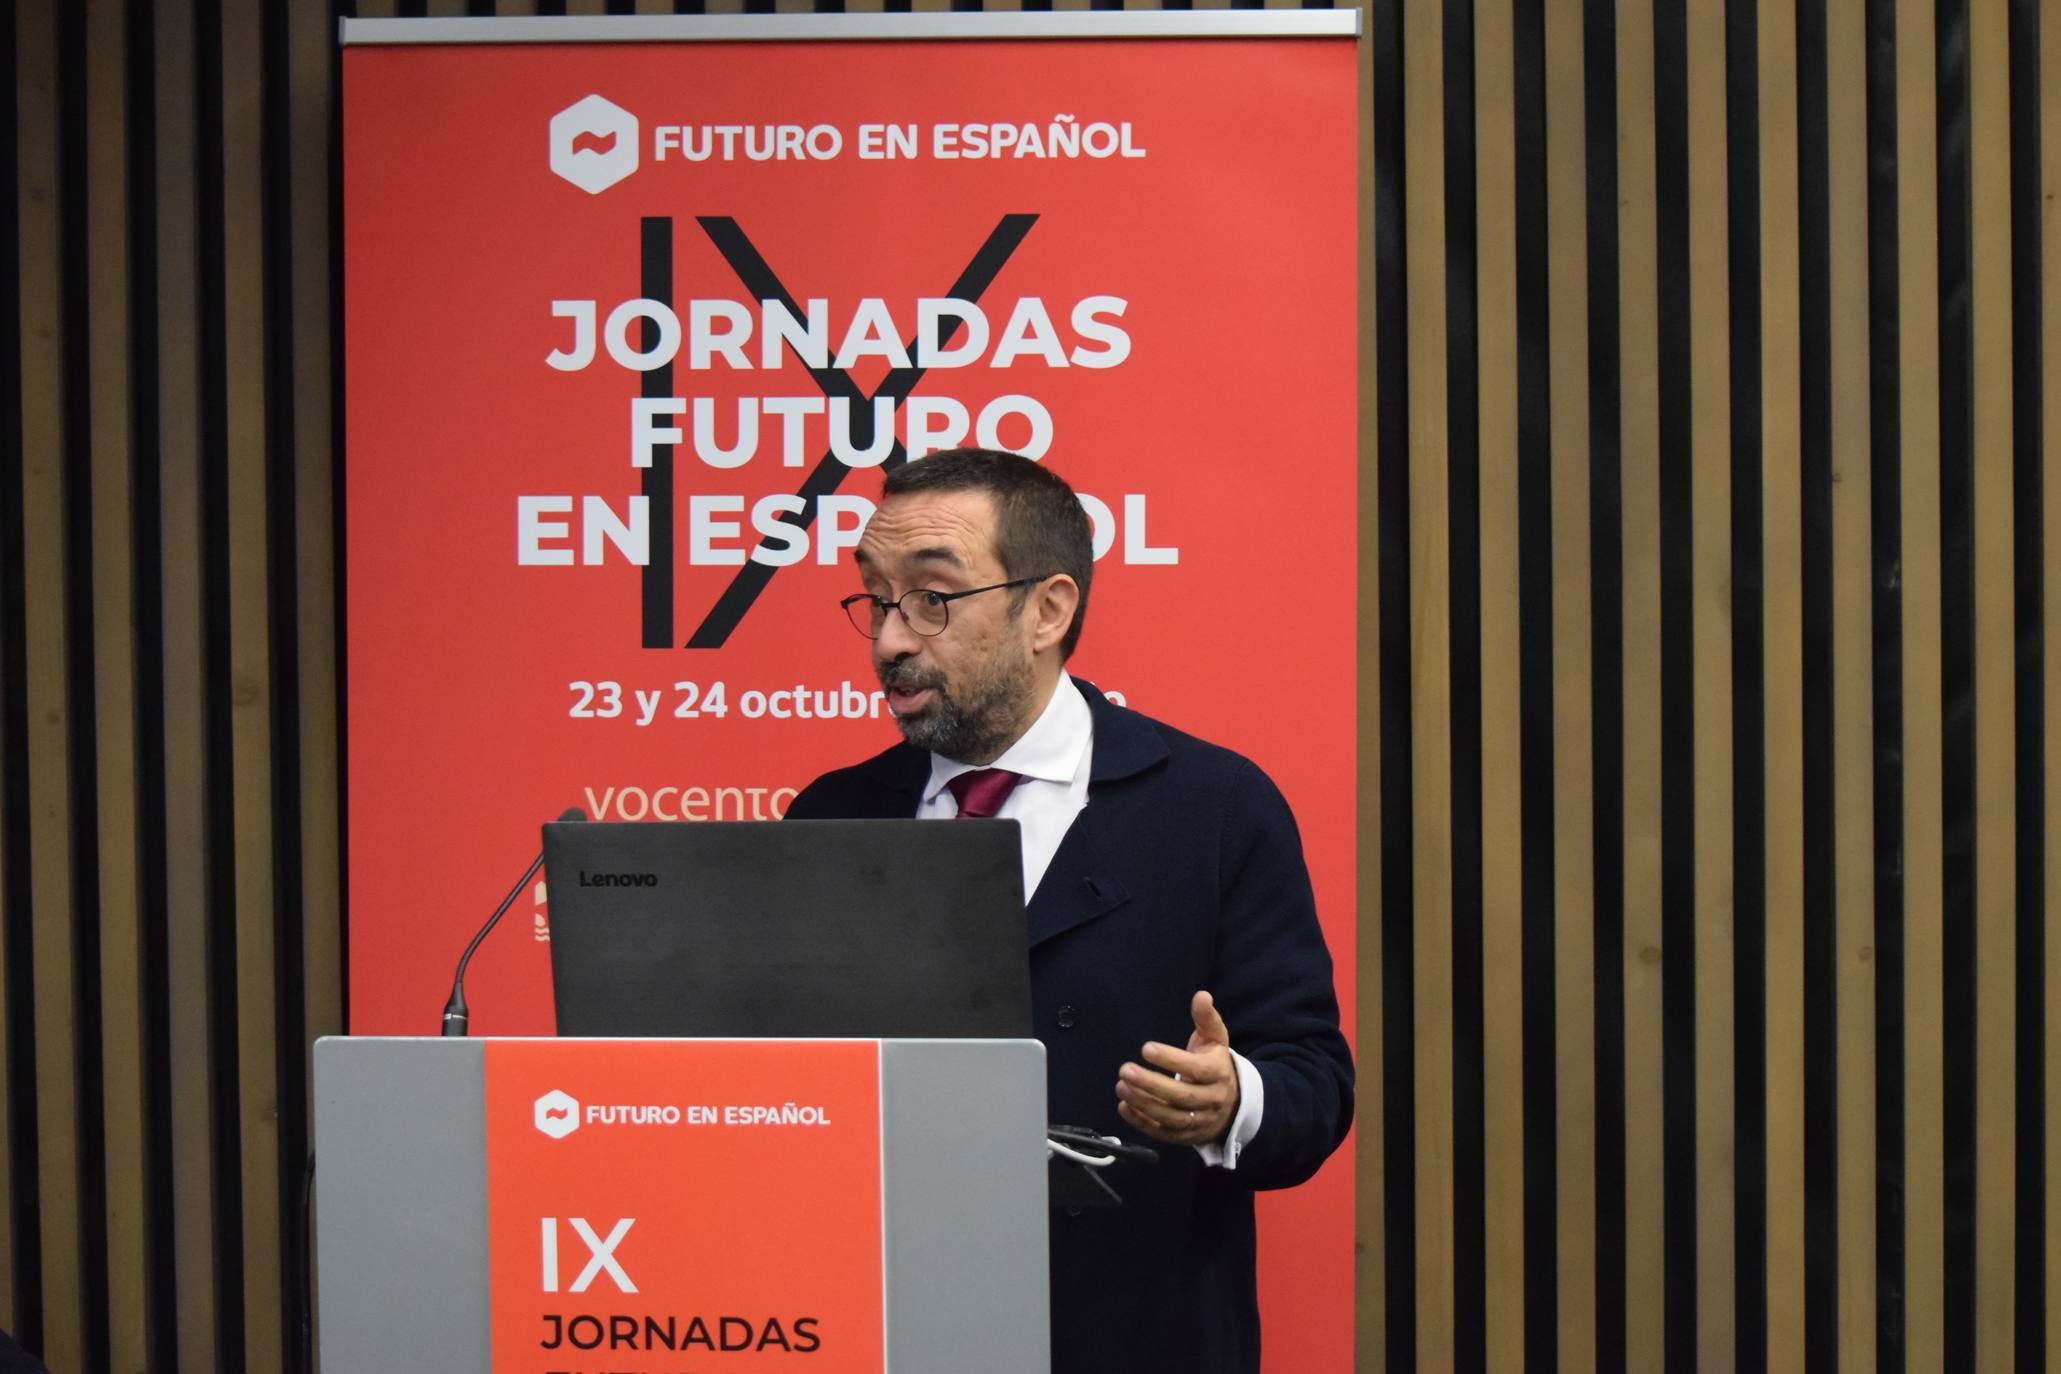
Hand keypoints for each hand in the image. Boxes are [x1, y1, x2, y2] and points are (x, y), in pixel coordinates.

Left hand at [1114, 990, 1240, 1146]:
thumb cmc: (1215, 1064)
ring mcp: (1200, 1121)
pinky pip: (1164, 1133)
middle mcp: (1212, 1100)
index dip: (1171, 1060)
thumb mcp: (1215, 1040)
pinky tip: (1124, 1108)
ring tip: (1121, 1087)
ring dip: (1144, 1104)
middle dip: (1151, 1084)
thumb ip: (1206, 1018)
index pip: (1196, 1070)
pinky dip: (1143, 1123)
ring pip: (1172, 1117)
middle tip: (1124, 1069)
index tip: (1146, 1049)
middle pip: (1182, 1097)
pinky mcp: (1187, 1136)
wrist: (1234, 1103)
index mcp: (1219, 1073)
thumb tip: (1201, 995)